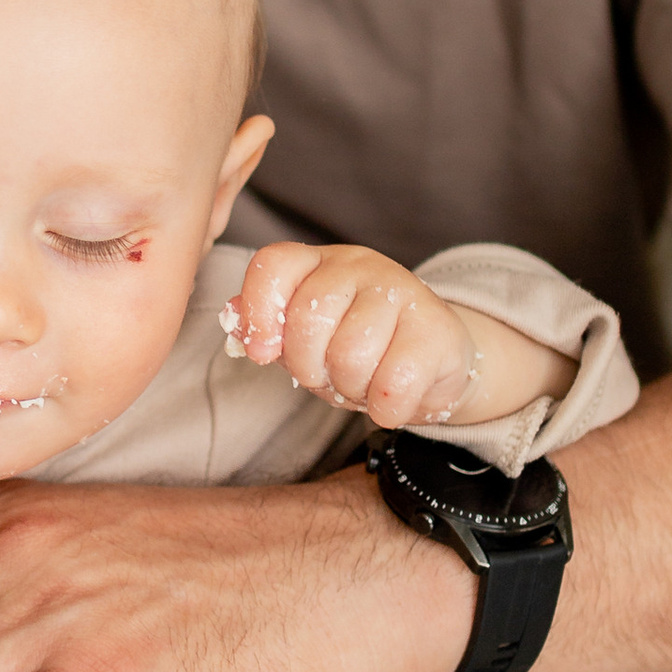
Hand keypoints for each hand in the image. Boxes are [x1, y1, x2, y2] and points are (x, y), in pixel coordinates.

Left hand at [227, 242, 482, 426]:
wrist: (434, 362)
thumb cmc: (359, 348)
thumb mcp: (304, 338)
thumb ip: (267, 326)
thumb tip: (234, 319)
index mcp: (317, 263)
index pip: (273, 266)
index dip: (259, 312)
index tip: (265, 353)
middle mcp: (358, 266)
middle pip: (308, 321)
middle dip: (312, 369)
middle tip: (332, 375)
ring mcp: (402, 290)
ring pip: (350, 355)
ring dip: (352, 389)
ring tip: (366, 382)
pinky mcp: (437, 328)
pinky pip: (393, 383)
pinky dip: (386, 408)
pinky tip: (393, 400)